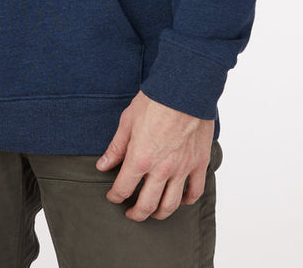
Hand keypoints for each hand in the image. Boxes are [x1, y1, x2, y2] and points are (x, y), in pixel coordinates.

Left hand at [96, 91, 214, 221]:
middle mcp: (161, 169)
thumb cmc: (156, 100)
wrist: (185, 89)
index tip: (113, 196)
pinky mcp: (199, 163)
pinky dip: (186, 201)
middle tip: (131, 213)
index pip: (123, 189)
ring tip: (153, 212)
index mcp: (140, 158)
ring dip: (159, 213)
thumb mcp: (128, 121)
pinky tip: (179, 199)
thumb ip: (116, 147)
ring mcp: (182, 168)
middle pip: (146, 205)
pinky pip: (195, 192)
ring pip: (170, 205)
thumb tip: (103, 165)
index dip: (114, 196)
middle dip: (135, 213)